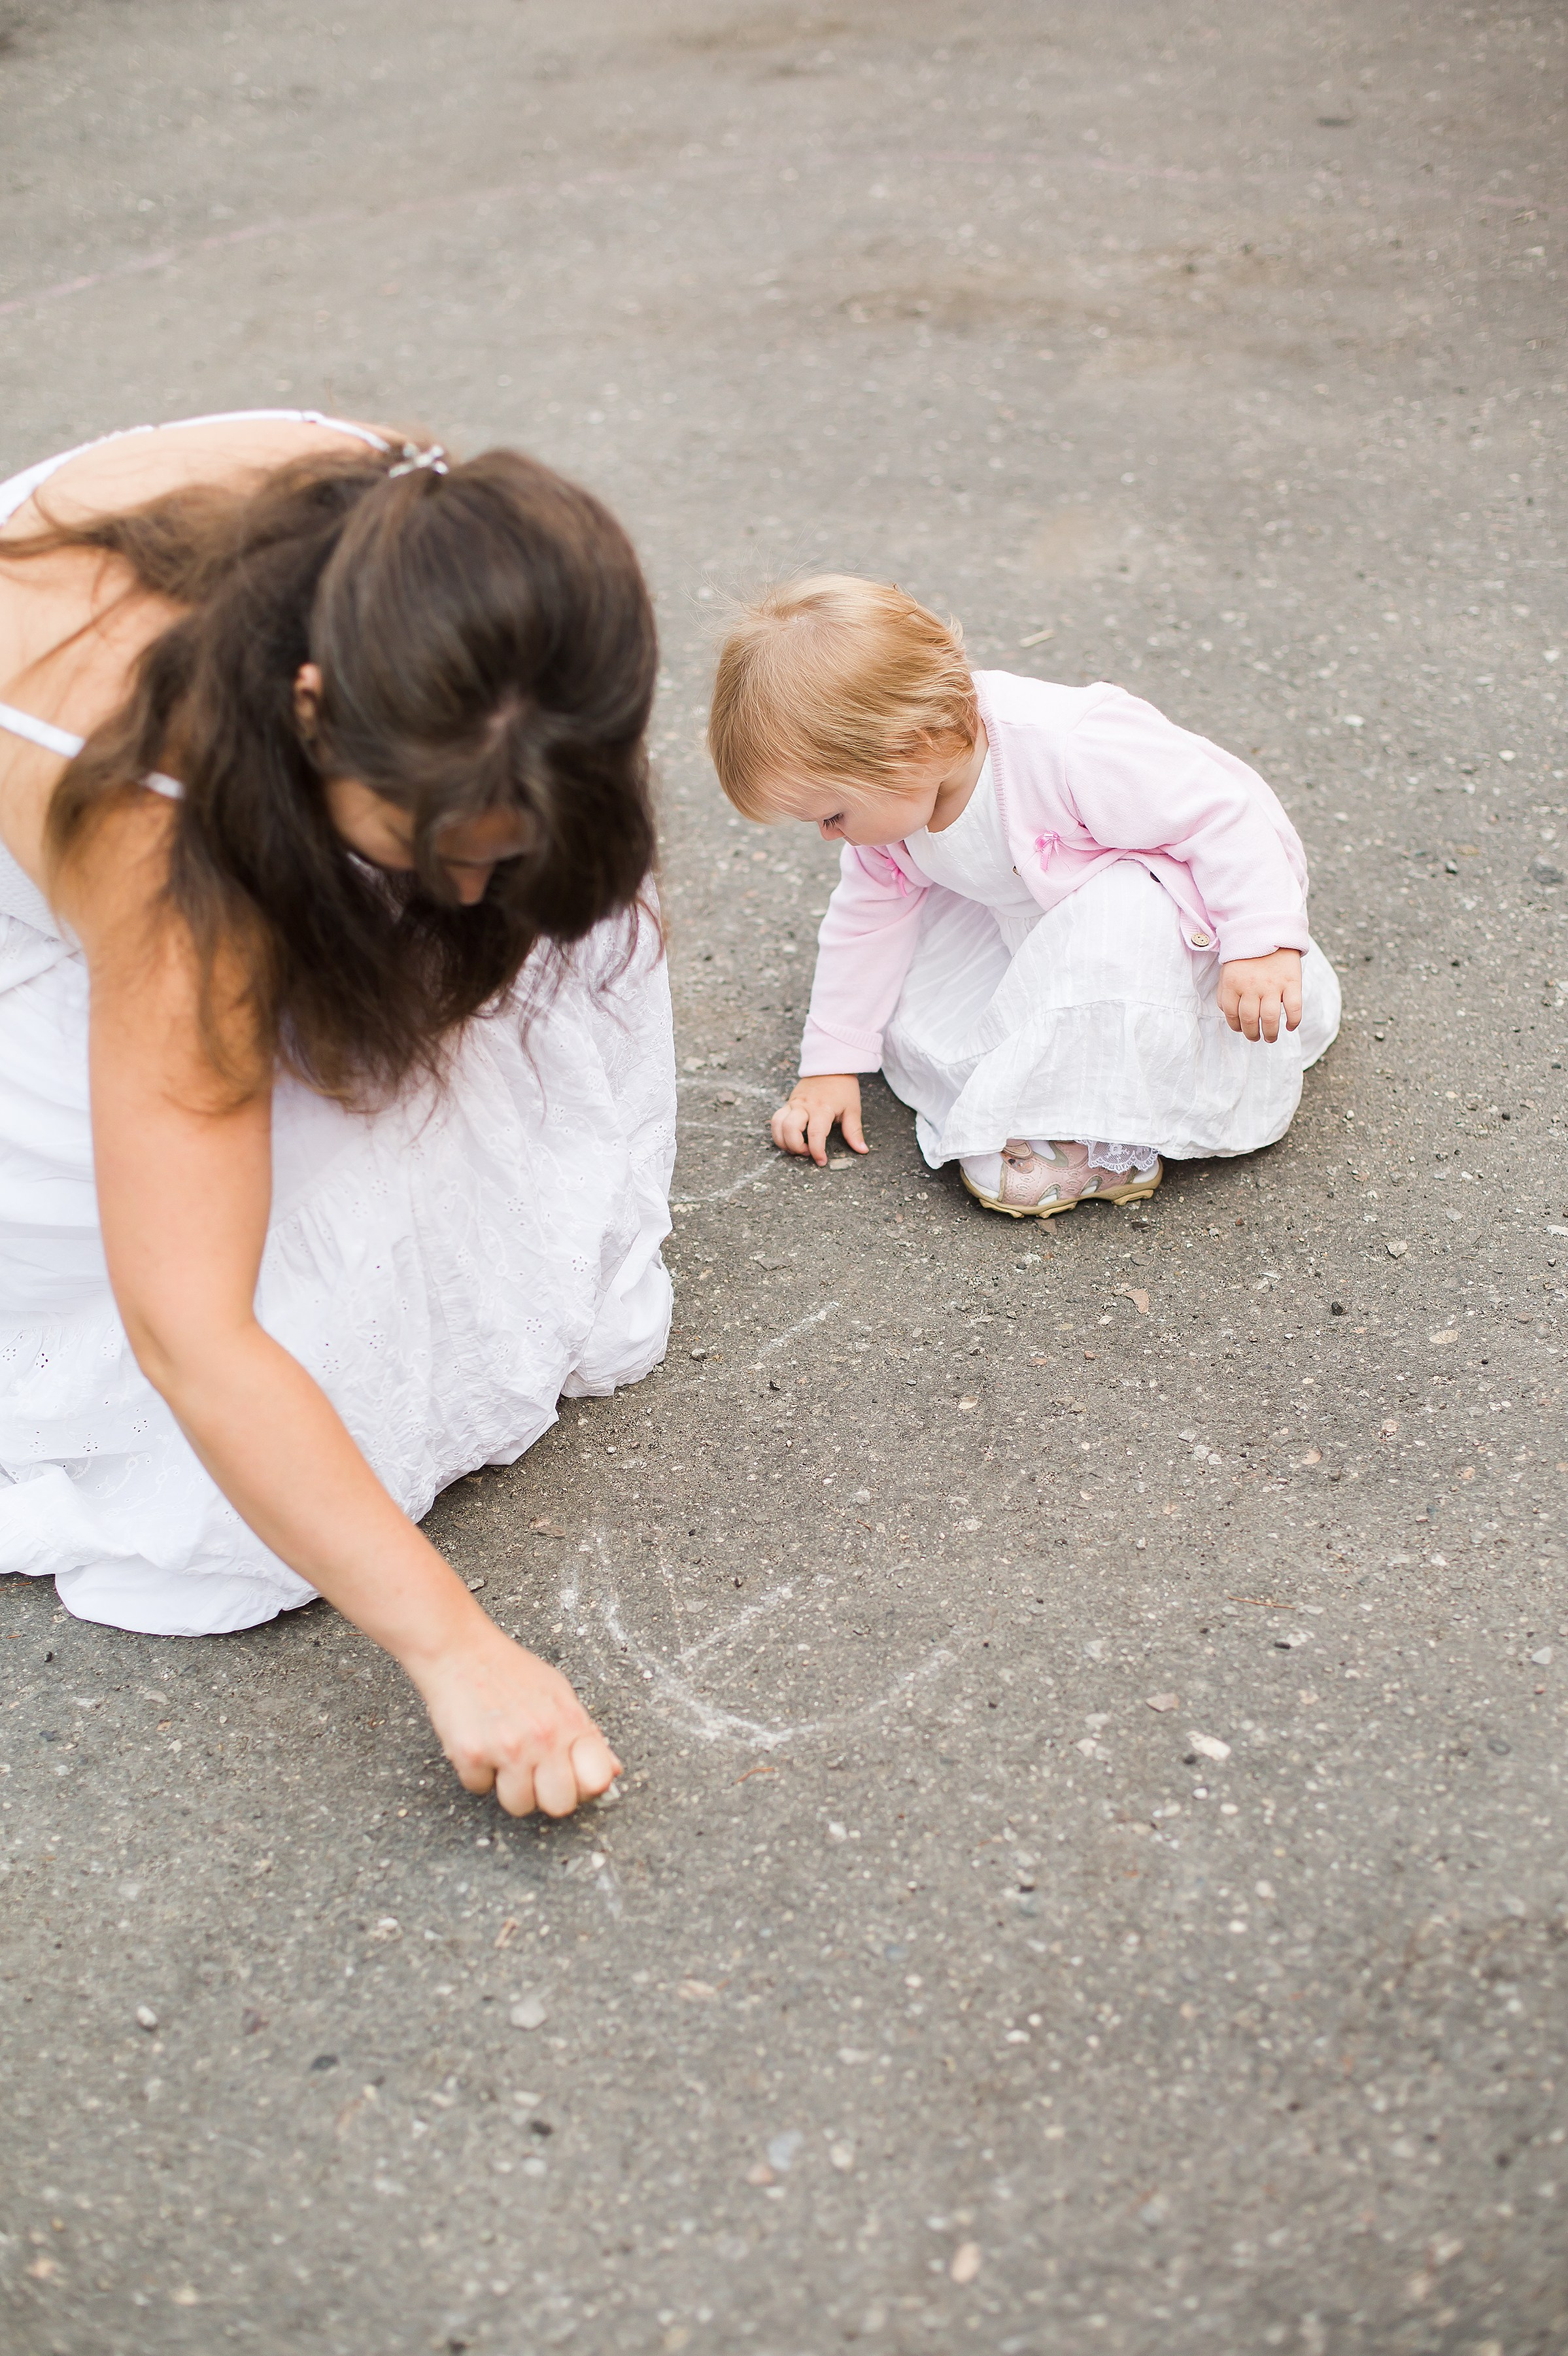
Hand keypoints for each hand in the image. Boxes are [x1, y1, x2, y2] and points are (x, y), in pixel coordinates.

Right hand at [411, 1614, 622, 1816]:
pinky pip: (479, 1788)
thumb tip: (612, 1771)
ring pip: (519, 1806)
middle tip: (533, 1772)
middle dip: (545, 1794)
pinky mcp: (471, 1754)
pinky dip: (476, 1772)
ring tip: (503, 1755)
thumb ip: (586, 1733)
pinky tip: (480, 1743)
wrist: (460, 1650)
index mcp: (569, 1721)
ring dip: (508, 1786)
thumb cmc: (509, 1670)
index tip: (570, 1779)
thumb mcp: (559, 1693)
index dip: (583, 1786)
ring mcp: (507, 1747)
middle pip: (560, 1805)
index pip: (597, 1781)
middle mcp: (543, 1737)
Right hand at [770, 1073, 866, 1165]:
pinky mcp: (788, 1102)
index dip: (817, 1151)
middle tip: (807, 1152)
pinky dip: (778, 1132)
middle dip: (796, 1147)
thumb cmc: (843, 1087)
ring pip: (778, 1124)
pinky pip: (776, 1119)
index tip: (821, 1161)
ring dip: (783, 1141)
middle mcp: (804, 1106)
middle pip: (790, 1129)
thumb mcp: (852, 1109)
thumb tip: (862, 1150)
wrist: (830, 1065)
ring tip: (796, 1148)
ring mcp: (793, 1103)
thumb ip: (854, 1131)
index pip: (815, 1134)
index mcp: (822, 1108)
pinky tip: (788, 1139)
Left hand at [1218, 949, 1301, 1042]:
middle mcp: (1251, 986)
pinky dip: (1293, 1021)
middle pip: (1249, 1020)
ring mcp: (1272, 985)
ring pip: (1270, 1018)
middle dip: (1252, 1034)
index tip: (1241, 1029)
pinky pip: (1294, 1008)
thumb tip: (1228, 1014)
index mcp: (1233, 983)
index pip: (1231, 1014)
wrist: (1270, 930)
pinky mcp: (1291, 982)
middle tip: (1256, 1037)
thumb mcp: (1228, 970)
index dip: (1236, 1026)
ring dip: (1270, 1033)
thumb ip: (1225, 992)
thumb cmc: (1247, 954)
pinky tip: (1290, 1027)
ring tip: (1270, 1037)